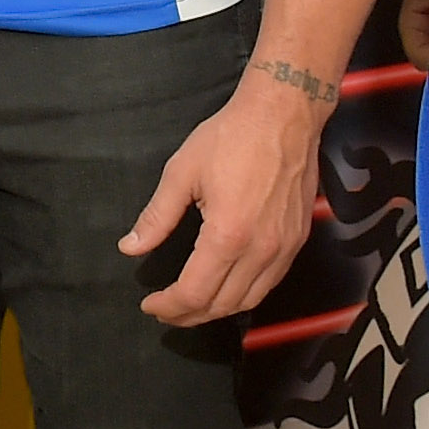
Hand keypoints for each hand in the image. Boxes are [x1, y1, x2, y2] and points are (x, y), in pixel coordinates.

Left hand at [119, 76, 323, 327]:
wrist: (285, 114)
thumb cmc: (233, 136)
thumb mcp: (182, 172)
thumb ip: (156, 217)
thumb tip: (130, 247)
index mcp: (227, 236)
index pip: (194, 293)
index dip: (168, 306)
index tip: (150, 304)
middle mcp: (260, 250)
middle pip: (222, 305)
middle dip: (189, 315)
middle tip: (165, 310)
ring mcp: (284, 248)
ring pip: (249, 300)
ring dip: (217, 310)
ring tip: (191, 306)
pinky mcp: (298, 240)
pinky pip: (270, 282)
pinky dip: (245, 294)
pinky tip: (226, 287)